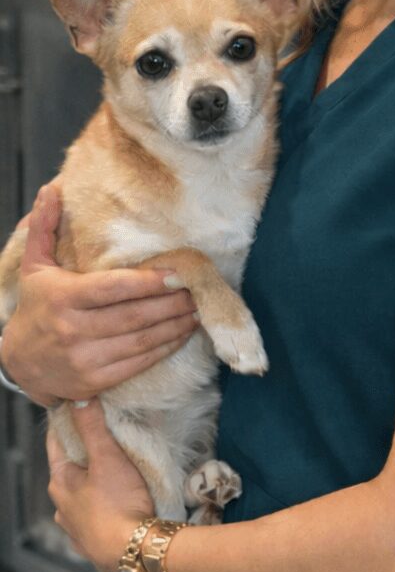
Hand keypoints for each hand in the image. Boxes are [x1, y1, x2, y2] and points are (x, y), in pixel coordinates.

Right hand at [1, 182, 198, 406]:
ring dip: (176, 324)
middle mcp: (74, 330)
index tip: (179, 273)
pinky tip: (183, 332)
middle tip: (198, 289)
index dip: (150, 282)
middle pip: (135, 314)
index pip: (114, 288)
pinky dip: (166, 347)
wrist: (19, 364)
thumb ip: (43, 227)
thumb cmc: (36, 307)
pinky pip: (140, 362)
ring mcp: (86, 358)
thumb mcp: (34, 266)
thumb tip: (52, 190)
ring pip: (142, 340)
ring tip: (198, 309)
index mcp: (63, 298)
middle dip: (172, 302)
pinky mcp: (96, 381)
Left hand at [46, 401, 154, 571]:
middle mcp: (63, 507)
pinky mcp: (95, 546)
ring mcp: (77, 530)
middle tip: (105, 434)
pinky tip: (119, 505)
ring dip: (96, 484)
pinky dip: (107, 507)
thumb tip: (78, 399)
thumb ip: (93, 427)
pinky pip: (98, 518)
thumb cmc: (117, 504)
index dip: (66, 423)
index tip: (77, 406)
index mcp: (60, 483)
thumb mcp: (107, 459)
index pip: (56, 443)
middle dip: (85, 454)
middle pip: (70, 471)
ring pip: (83, 497)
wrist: (133, 554)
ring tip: (117, 471)